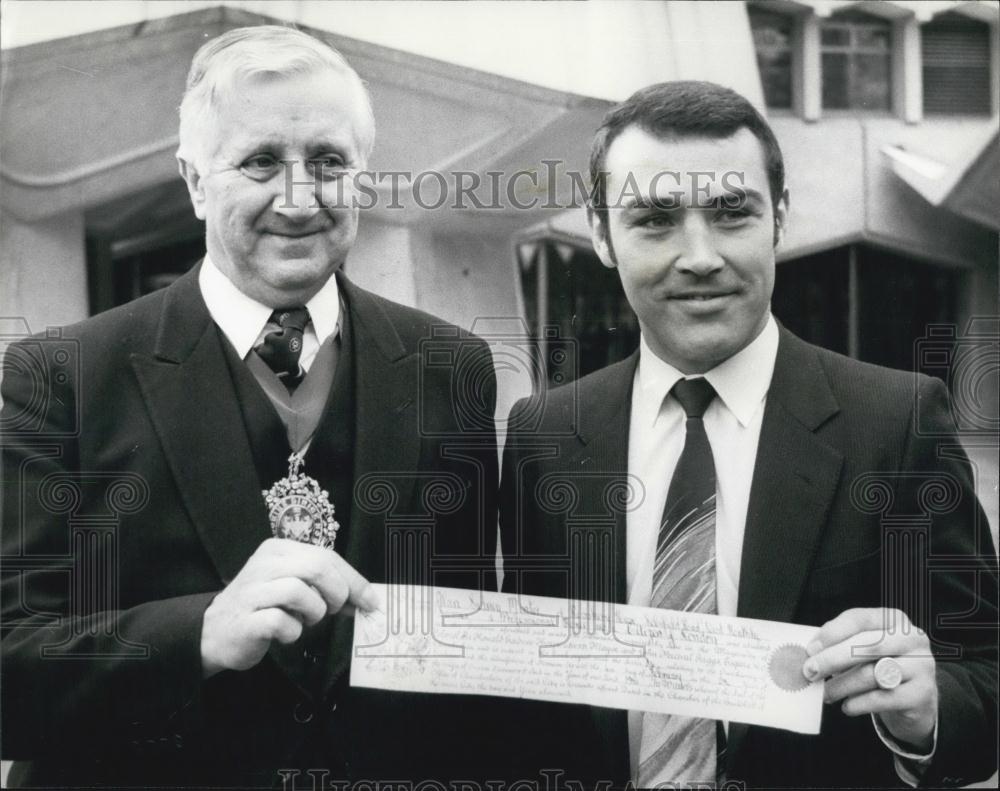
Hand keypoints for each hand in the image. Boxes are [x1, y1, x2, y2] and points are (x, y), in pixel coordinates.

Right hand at [200, 538, 379, 677]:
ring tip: (304, 621)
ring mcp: (252, 590)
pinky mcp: (245, 619)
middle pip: (317, 568)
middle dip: (336, 593)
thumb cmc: (263, 608)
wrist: (215, 632)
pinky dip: (292, 632)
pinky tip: (285, 633)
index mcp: (279, 550)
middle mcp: (264, 564)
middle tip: (333, 610)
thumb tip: (366, 598)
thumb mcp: (294, 588)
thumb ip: (326, 587)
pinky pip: (281, 622)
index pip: (327, 556)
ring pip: (300, 592)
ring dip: (313, 613)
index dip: (354, 579)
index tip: (371, 601)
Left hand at [802, 608, 936, 750]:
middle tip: (810, 671)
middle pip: (868, 645)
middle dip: (833, 659)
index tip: (810, 649)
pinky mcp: (922, 694)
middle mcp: (912, 639)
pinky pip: (883, 699)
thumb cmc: (881, 667)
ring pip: (873, 674)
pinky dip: (859, 703)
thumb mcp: (864, 650)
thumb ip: (841, 644)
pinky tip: (846, 706)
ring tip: (825, 693)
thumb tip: (810, 652)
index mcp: (894, 620)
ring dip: (842, 685)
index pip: (859, 619)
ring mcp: (922, 666)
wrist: (916, 701)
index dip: (832, 633)